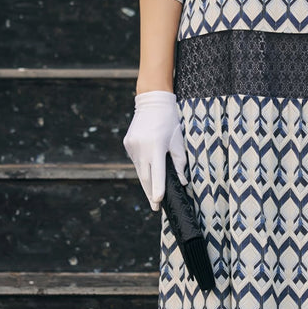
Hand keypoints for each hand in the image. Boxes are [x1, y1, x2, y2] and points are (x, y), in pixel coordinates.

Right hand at [123, 90, 186, 209]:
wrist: (152, 102)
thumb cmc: (169, 122)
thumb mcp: (178, 141)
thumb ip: (180, 162)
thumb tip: (180, 182)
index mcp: (156, 147)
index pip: (157, 173)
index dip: (157, 189)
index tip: (157, 202)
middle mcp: (141, 148)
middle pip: (145, 177)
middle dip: (151, 193)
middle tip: (155, 207)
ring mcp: (132, 146)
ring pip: (139, 169)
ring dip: (147, 180)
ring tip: (154, 191)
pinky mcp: (127, 144)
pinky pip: (136, 160)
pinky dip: (143, 165)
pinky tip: (148, 164)